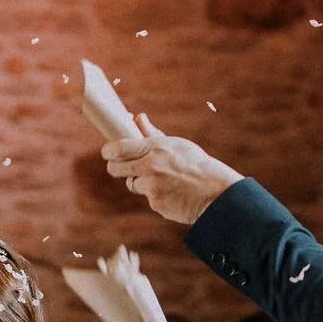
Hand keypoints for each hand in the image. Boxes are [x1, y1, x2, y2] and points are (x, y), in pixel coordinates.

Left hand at [102, 113, 243, 225]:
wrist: (215, 192)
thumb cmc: (196, 164)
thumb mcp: (176, 145)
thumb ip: (152, 134)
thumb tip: (137, 117)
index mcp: (155, 148)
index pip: (120, 148)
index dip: (109, 151)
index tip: (107, 152)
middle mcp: (151, 167)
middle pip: (116, 168)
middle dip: (116, 167)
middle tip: (120, 166)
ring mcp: (152, 187)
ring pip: (133, 183)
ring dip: (142, 182)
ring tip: (162, 179)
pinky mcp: (155, 203)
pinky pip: (148, 198)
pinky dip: (156, 195)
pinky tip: (171, 192)